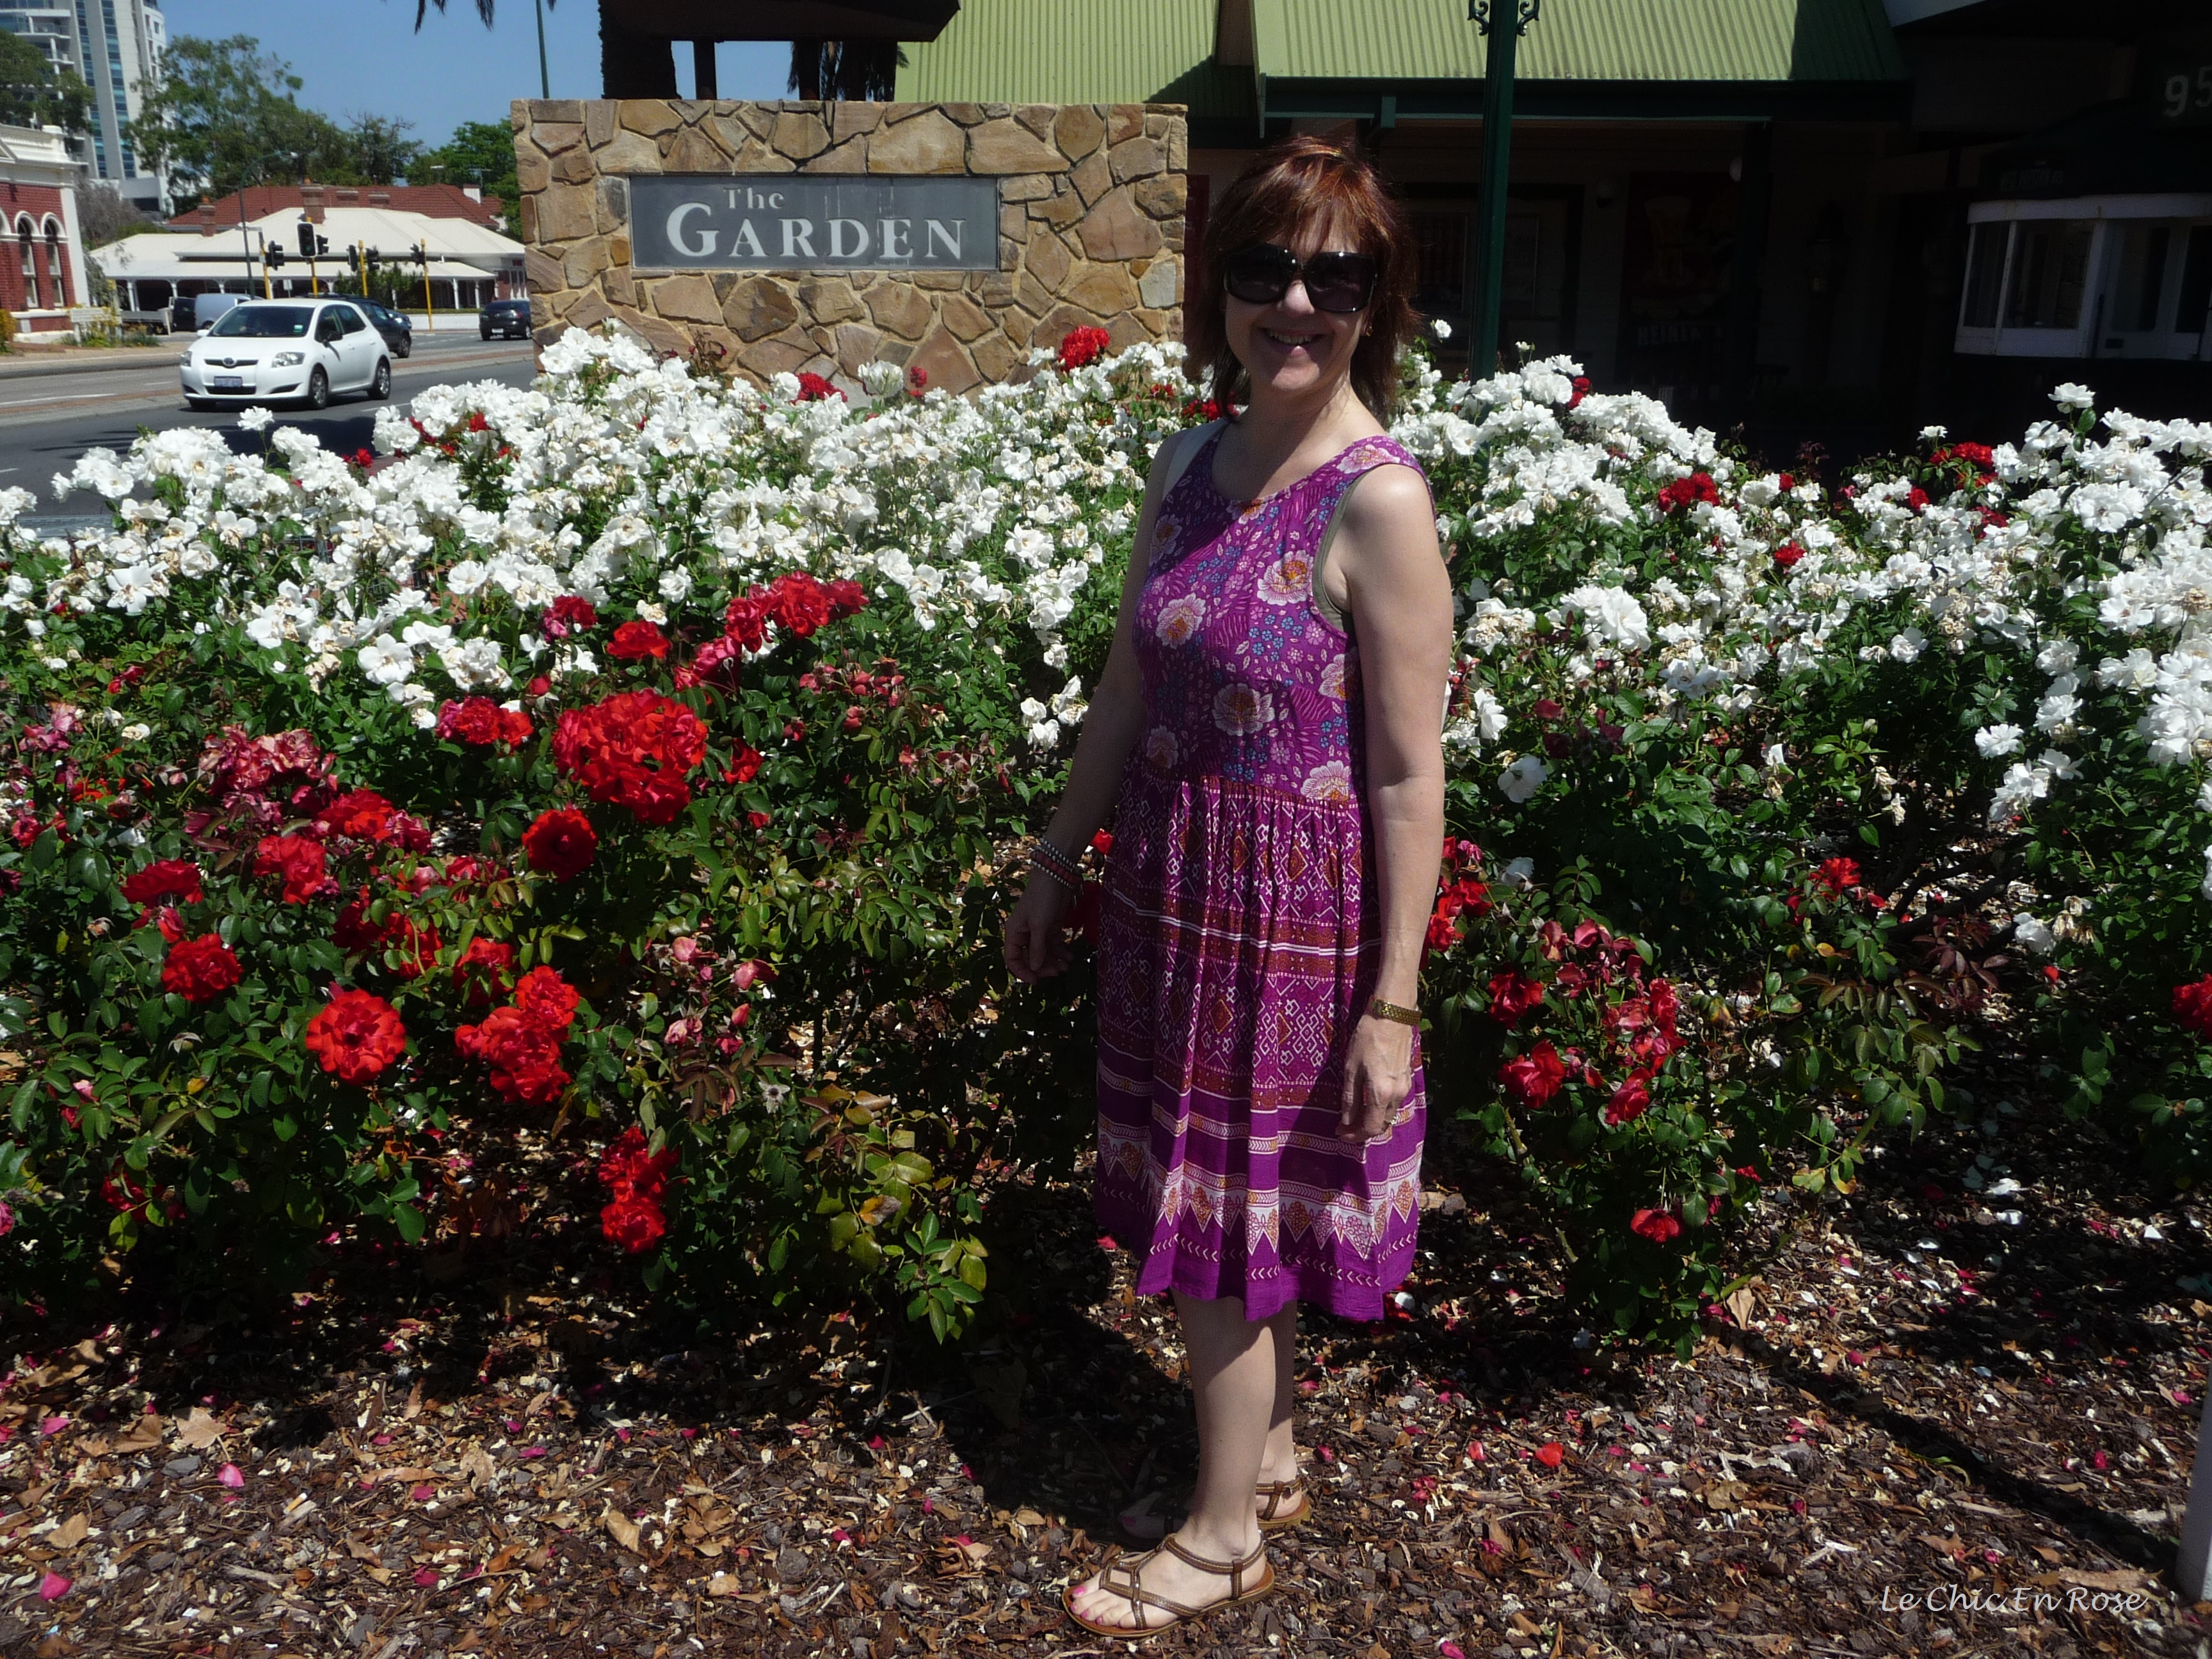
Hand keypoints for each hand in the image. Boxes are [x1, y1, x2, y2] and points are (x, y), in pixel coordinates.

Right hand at [1002, 874, 1076, 982]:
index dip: (1022, 972)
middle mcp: (1024, 934)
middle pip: (1030, 958)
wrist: (1056, 876)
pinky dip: (1061, 952)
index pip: (1012, 959)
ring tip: (1067, 966)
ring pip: (1043, 953)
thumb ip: (1037, 948)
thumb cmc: (1042, 899)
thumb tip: (1035, 967)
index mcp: (1014, 933)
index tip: (1036, 981)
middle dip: (1043, 967)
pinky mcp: (1051, 926)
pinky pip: (1053, 945)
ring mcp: (1038, 931)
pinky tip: (1070, 958)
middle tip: (1057, 972)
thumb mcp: (1039, 925)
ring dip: (1054, 961)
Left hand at [1338, 1015, 1415, 1142]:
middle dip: (1363, 1131)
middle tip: (1345, 1127)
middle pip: (1382, 1125)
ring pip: (1389, 1114)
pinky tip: (1369, 1101)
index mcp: (1382, 1094)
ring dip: (1373, 1120)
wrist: (1392, 1015)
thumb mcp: (1351, 1069)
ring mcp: (1405, 1087)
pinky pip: (1394, 1103)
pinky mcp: (1407, 1078)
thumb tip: (1346, 1122)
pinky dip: (1381, 1109)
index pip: (1371, 1128)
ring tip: (1355, 1116)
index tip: (1340, 1133)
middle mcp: (1398, 1095)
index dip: (1355, 1135)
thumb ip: (1350, 1099)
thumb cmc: (1367, 1038)